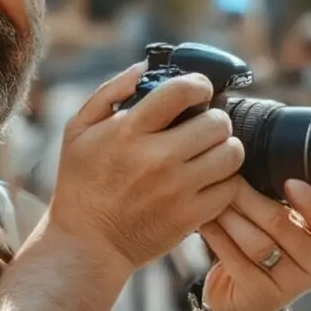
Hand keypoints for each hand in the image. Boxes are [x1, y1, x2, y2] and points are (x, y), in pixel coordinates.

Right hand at [46, 63, 245, 268]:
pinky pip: (230, 188)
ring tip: (209, 153)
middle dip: (215, 119)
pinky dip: (223, 182)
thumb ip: (110, 92)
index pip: (181, 91)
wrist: (86, 243)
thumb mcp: (78, 130)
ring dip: (225, 149)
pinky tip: (206, 181)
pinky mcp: (191, 217)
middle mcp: (157, 158)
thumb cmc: (80, 182)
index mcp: (128, 131)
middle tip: (204, 126)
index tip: (199, 91)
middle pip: (217, 122)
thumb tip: (145, 67)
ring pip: (232, 154)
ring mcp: (177, 189)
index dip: (198, 85)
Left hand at [198, 180, 310, 310]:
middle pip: (282, 225)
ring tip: (215, 196)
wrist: (242, 296)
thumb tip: (256, 161)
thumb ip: (285, 202)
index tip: (290, 181)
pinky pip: (235, 259)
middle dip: (251, 198)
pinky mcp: (260, 295)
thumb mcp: (285, 226)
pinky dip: (218, 235)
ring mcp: (289, 286)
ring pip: (257, 243)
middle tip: (231, 178)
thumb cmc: (267, 247)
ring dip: (231, 215)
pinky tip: (206, 219)